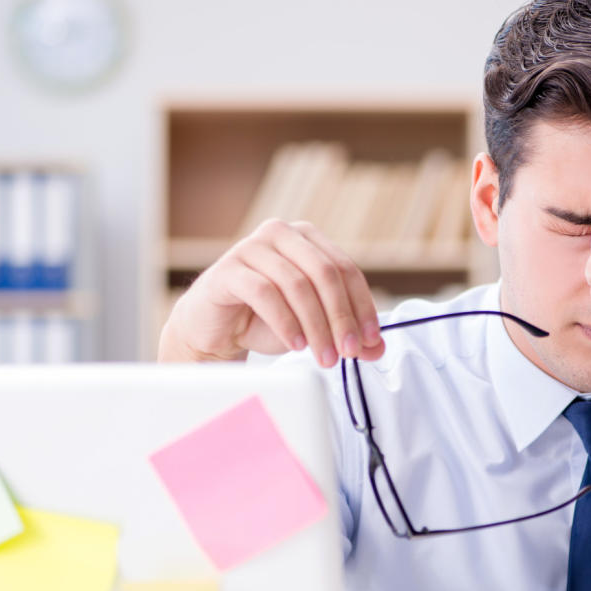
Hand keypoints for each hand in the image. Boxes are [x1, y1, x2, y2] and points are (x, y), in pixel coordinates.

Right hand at [158, 219, 384, 366]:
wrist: (212, 329)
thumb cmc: (263, 320)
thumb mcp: (312, 326)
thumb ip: (344, 333)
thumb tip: (377, 348)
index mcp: (307, 239)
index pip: (346, 269)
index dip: (362, 306)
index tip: (371, 340)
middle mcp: (281, 234)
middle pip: (325, 273)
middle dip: (341, 317)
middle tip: (348, 352)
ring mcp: (252, 247)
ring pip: (297, 284)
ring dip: (316, 325)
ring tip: (323, 356)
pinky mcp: (228, 269)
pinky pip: (265, 293)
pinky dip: (286, 322)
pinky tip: (296, 344)